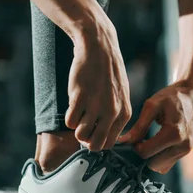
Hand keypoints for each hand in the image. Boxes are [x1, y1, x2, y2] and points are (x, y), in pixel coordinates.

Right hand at [65, 21, 131, 150]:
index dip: (97, 141)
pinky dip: (68, 117)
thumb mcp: (120, 95)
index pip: (109, 144)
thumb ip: (115, 116)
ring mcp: (96, 106)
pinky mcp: (80, 97)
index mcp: (124, 113)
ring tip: (78, 114)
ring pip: (81, 136)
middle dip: (86, 141)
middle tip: (82, 127)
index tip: (92, 132)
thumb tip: (103, 136)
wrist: (99, 48)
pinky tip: (73, 105)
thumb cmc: (108, 72)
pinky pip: (70, 122)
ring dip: (76, 128)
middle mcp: (112, 112)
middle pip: (96, 145)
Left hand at [119, 81, 192, 172]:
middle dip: (144, 153)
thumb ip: (139, 126)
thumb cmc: (173, 97)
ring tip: (150, 139)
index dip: (136, 146)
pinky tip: (158, 143)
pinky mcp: (186, 152)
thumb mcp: (153, 106)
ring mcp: (186, 151)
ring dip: (152, 156)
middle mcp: (182, 146)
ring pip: (161, 167)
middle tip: (142, 139)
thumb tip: (123, 141)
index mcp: (174, 133)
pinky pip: (168, 163)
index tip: (136, 135)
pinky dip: (160, 156)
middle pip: (153, 164)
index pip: (146, 153)